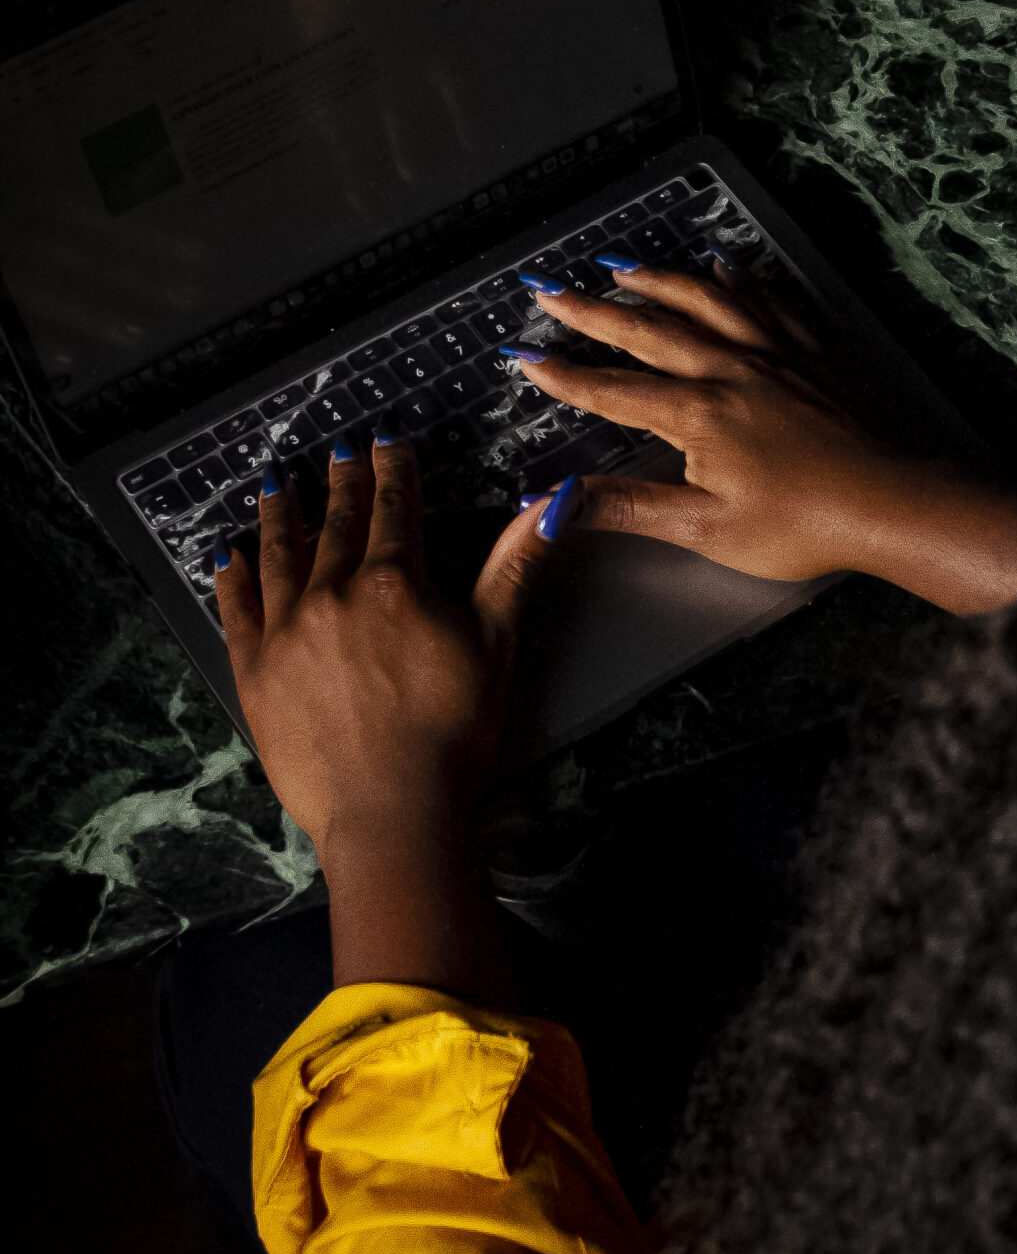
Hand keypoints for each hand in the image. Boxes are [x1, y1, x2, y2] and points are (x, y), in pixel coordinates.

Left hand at [215, 432, 569, 1000]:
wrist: (392, 814)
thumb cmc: (455, 737)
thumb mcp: (498, 644)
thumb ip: (515, 565)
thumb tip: (552, 500)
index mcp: (394, 584)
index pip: (395, 509)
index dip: (394, 470)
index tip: (388, 439)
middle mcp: (332, 595)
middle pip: (336, 524)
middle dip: (340, 482)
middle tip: (338, 450)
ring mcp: (286, 633)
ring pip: (278, 555)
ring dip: (279, 515)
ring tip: (275, 484)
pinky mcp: (255, 674)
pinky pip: (236, 610)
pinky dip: (230, 577)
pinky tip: (226, 554)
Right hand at [507, 259, 1016, 613]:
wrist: (893, 500)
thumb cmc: (806, 523)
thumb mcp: (705, 528)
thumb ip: (627, 509)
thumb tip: (557, 504)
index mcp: (699, 413)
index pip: (615, 390)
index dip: (566, 376)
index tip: (526, 357)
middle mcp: (732, 368)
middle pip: (650, 330)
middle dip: (593, 311)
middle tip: (552, 291)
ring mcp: (778, 352)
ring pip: (707, 301)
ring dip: (660, 281)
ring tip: (623, 267)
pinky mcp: (817, 351)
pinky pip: (771, 301)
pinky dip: (742, 282)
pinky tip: (728, 270)